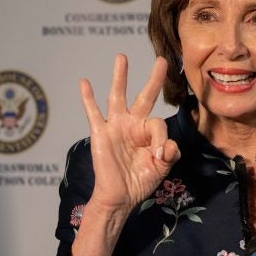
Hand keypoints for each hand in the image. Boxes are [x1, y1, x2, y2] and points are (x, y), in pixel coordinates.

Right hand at [79, 53, 180, 217]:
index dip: (160, 138)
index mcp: (148, 132)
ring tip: (122, 57)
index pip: (158, 123)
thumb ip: (170, 154)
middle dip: (153, 79)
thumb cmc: (140, 182)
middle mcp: (132, 124)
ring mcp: (115, 126)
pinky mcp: (100, 133)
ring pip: (117, 96)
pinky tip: (84, 82)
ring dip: (120, 77)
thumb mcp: (162, 168)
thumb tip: (168, 145)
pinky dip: (87, 97)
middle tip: (162, 60)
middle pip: (144, 97)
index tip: (159, 155)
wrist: (120, 198)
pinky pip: (93, 112)